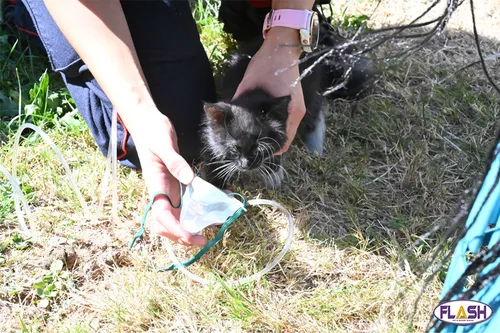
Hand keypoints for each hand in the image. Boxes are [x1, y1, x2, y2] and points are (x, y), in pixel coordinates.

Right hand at [126, 106, 206, 246]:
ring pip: (177, 217)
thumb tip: (189, 180)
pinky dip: (198, 209)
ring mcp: (168, 190)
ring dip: (191, 226)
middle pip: (167, 223)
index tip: (190, 236)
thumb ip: (175, 162)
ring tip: (212, 227)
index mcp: (155, 185)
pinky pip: (186, 202)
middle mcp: (161, 192)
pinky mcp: (176, 185)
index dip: (175, 229)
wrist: (148, 123)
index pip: (161, 215)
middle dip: (182, 235)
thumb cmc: (153, 132)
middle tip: (203, 240)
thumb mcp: (164, 144)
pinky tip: (215, 207)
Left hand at [233, 27, 305, 154]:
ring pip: (281, 132)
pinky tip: (255, 127)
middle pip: (282, 140)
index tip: (251, 153)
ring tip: (249, 141)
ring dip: (268, 137)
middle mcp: (294, 115)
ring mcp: (293, 110)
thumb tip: (226, 118)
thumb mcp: (250, 84)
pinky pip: (281, 123)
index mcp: (291, 113)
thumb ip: (241, 102)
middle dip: (266, 145)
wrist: (281, 47)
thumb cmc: (269, 64)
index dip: (268, 151)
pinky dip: (270, 127)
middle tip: (247, 149)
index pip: (282, 142)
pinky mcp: (290, 105)